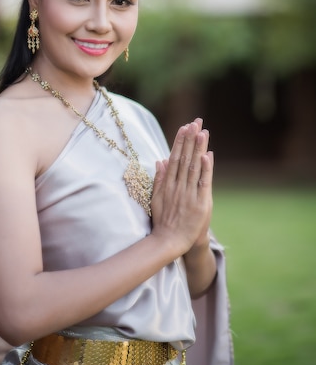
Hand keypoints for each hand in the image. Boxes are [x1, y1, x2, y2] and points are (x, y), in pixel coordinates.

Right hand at [150, 118, 213, 256]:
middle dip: (190, 139)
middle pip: (185, 158)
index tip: (184, 127)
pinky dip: (205, 169)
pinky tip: (207, 155)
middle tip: (195, 122)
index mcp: (168, 184)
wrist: (170, 242)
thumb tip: (160, 160)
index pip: (175, 157)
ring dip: (198, 148)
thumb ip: (159, 179)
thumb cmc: (164, 221)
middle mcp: (178, 186)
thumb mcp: (157, 198)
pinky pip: (203, 183)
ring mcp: (189, 194)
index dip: (180, 141)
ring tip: (202, 132)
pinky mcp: (200, 203)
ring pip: (194, 167)